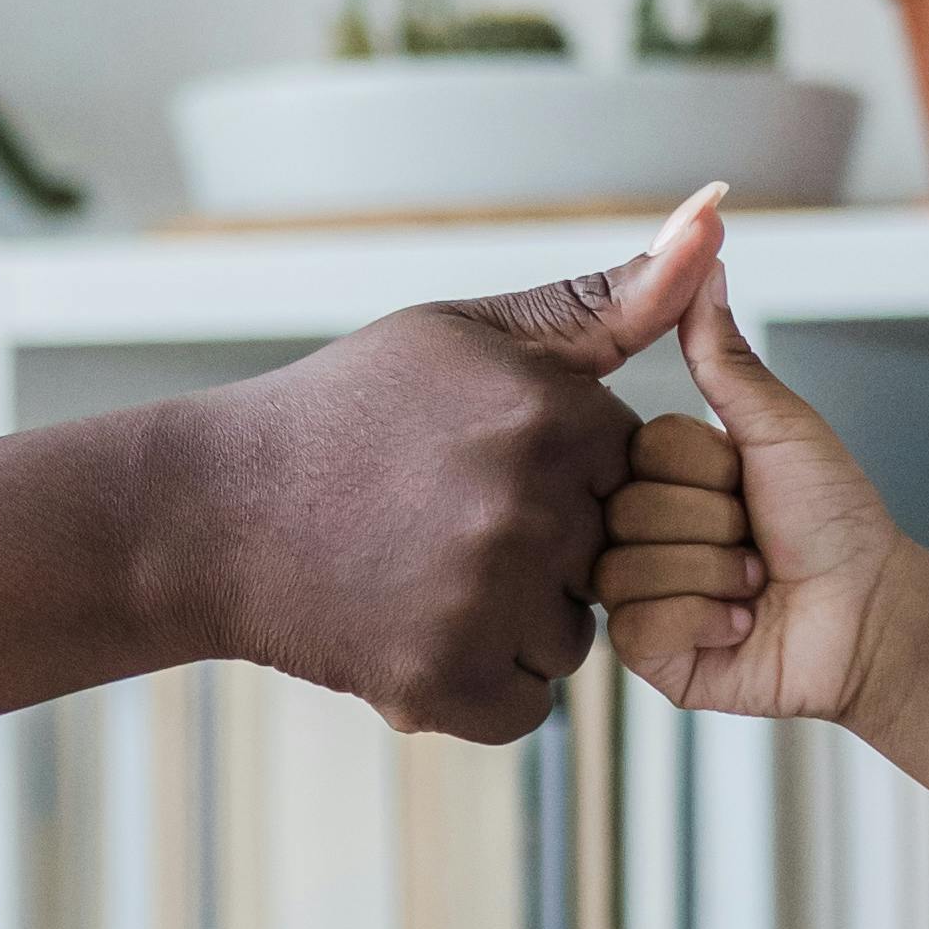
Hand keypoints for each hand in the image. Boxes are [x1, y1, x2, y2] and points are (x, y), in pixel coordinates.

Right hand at [171, 188, 727, 740]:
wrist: (211, 512)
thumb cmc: (346, 412)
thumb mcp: (466, 334)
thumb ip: (603, 299)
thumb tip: (716, 221)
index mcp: (548, 412)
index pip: (629, 470)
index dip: (562, 473)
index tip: (481, 463)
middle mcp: (527, 505)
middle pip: (604, 556)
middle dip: (543, 549)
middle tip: (439, 523)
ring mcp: (485, 599)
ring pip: (569, 638)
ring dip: (515, 623)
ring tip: (422, 575)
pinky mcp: (445, 680)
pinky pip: (526, 706)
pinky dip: (481, 685)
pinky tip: (417, 628)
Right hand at [594, 272, 902, 722]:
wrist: (869, 612)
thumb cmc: (835, 519)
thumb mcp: (780, 427)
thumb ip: (725, 355)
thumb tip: (703, 257)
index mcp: (662, 473)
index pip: (640, 448)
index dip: (704, 468)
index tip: (748, 484)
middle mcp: (638, 529)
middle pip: (628, 508)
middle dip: (714, 524)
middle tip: (757, 540)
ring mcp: (637, 592)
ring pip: (627, 567)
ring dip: (715, 575)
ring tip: (753, 584)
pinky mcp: (646, 651)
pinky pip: (638, 624)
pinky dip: (705, 620)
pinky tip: (739, 624)